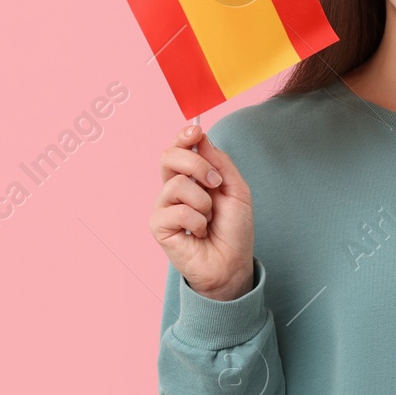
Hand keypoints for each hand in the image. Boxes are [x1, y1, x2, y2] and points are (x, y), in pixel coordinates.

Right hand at [149, 123, 254, 300]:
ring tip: (209, 219)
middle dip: (196, 164)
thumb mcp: (236, 189)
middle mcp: (173, 188)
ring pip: (177, 184)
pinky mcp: (159, 225)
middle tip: (216, 183)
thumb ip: (220, 162)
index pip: (179, 149)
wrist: (232, 263)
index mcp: (191, 177)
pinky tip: (199, 233)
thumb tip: (200, 137)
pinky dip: (197, 221)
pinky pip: (177, 210)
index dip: (183, 136)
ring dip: (204, 202)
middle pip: (169, 157)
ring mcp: (164, 206)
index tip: (195, 131)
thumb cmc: (234, 230)